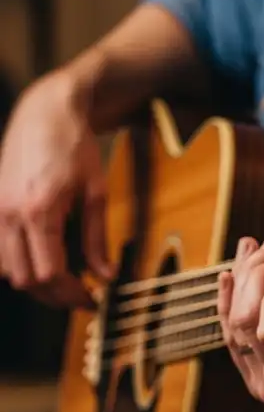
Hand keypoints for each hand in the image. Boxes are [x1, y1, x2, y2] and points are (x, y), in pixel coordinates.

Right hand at [0, 72, 113, 307]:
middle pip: (27, 278)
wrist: (44, 112)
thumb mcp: (97, 193)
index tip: (92, 299)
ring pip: (8, 270)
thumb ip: (98, 238)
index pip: (49, 273)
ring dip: (36, 283)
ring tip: (66, 283)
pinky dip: (20, 265)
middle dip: (56, 295)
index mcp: (39, 210)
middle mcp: (9, 213)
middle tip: (82, 298)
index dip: (72, 293)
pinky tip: (44, 262)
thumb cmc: (75, 148)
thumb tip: (106, 276)